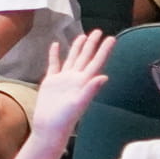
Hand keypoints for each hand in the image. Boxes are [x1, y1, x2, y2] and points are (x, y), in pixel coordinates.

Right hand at [25, 30, 113, 153]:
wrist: (49, 127)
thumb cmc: (64, 118)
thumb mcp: (79, 104)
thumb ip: (90, 90)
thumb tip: (103, 77)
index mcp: (83, 82)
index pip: (96, 62)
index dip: (104, 50)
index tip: (111, 38)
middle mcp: (75, 79)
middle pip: (86, 57)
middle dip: (92, 44)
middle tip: (98, 31)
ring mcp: (63, 80)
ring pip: (72, 59)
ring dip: (77, 47)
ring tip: (82, 36)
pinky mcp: (51, 82)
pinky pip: (54, 64)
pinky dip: (54, 55)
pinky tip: (56, 46)